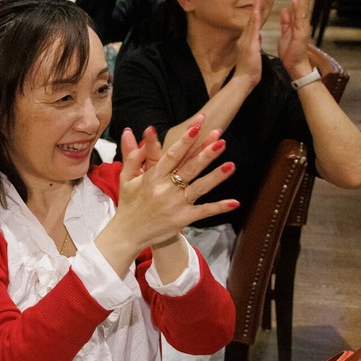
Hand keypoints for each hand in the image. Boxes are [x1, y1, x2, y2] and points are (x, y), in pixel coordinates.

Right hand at [112, 120, 237, 251]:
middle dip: (205, 153)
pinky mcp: (182, 219)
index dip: (185, 141)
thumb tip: (130, 132)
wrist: (128, 234)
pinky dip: (219, 207)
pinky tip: (234, 202)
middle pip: (189, 168)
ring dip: (216, 176)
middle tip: (220, 139)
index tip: (197, 126)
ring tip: (232, 165)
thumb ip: (132, 154)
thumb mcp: (126, 178)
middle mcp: (165, 190)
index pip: (171, 155)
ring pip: (199, 188)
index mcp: (152, 178)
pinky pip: (203, 212)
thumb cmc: (129, 203)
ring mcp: (175, 205)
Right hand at [234, 0, 265, 84]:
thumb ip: (255, 43)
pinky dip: (254, 20)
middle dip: (255, 6)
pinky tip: (256, 12)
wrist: (244, 80)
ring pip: (251, 22)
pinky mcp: (249, 45)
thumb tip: (258, 36)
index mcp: (246, 41)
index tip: (259, 2)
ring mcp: (246, 41)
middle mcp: (244, 39)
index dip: (255, 12)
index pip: (251, 24)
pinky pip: (252, 30)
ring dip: (255, 9)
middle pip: (250, 19)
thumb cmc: (249, 70)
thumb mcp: (253, 54)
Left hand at [276, 0, 314, 79]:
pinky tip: (295, 0)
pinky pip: (298, 20)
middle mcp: (302, 23)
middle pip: (303, 3)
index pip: (299, 5)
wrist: (294, 65)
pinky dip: (296, 10)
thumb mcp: (286, 33)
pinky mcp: (301, 34)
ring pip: (302, 9)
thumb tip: (285, 10)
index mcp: (297, 23)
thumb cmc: (290, 51)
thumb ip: (286, 22)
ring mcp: (303, 28)